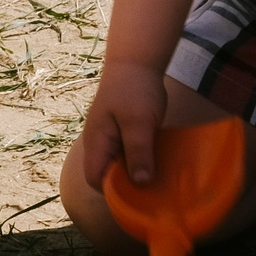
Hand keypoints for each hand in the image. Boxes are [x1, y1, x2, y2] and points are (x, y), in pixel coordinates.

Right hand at [81, 60, 168, 189]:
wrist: (136, 60)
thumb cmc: (135, 89)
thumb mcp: (139, 123)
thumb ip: (138, 152)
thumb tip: (140, 183)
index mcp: (96, 143)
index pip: (96, 179)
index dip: (114, 191)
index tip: (140, 195)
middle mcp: (99, 143)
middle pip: (106, 175)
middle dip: (127, 185)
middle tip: (154, 189)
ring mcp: (109, 137)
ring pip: (118, 165)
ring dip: (135, 172)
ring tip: (158, 177)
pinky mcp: (121, 132)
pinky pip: (127, 154)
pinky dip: (140, 160)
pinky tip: (157, 161)